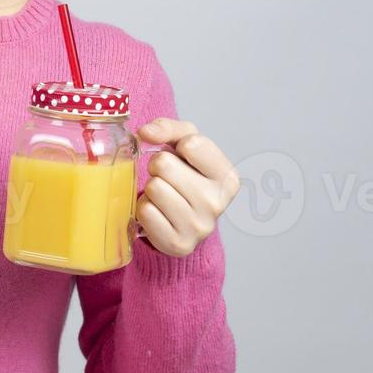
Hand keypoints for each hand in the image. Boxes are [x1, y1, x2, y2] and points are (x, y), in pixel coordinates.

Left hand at [133, 119, 239, 257]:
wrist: (181, 219)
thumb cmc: (184, 175)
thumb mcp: (183, 143)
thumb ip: (166, 128)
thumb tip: (145, 133)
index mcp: (228, 177)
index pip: (192, 144)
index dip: (178, 147)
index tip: (182, 158)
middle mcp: (218, 203)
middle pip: (164, 164)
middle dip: (158, 167)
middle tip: (167, 178)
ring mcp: (200, 226)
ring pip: (153, 188)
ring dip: (150, 189)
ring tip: (163, 196)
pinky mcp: (178, 243)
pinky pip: (145, 212)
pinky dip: (144, 209)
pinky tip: (158, 213)